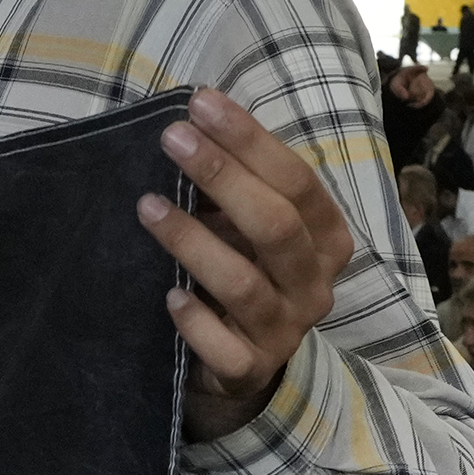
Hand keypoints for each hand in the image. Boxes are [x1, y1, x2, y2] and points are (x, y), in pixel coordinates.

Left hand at [140, 87, 350, 440]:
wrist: (242, 361)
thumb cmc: (245, 270)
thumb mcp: (247, 225)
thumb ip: (234, 186)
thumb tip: (189, 124)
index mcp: (325, 237)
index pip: (297, 180)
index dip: (250, 140)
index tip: (200, 105)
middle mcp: (314, 283)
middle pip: (276, 225)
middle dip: (223, 176)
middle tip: (172, 139)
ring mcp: (286, 330)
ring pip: (244, 284)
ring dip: (193, 241)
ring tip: (147, 206)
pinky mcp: (252, 369)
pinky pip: (226, 349)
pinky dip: (196, 322)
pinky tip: (168, 296)